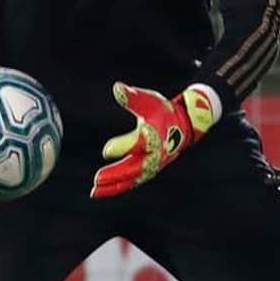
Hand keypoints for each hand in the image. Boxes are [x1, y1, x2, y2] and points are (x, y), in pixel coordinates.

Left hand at [90, 82, 217, 197]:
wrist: (184, 124)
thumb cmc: (163, 111)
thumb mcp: (149, 101)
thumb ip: (133, 98)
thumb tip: (117, 88)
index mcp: (154, 136)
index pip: (139, 144)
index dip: (124, 147)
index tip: (107, 150)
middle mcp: (154, 154)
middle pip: (133, 168)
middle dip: (115, 175)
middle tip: (97, 180)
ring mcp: (153, 164)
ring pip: (132, 179)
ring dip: (114, 186)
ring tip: (95, 192)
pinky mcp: (150, 169)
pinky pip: (134, 180)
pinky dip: (120, 186)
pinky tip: (106, 190)